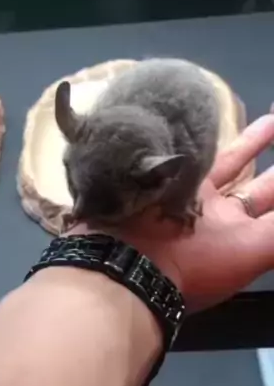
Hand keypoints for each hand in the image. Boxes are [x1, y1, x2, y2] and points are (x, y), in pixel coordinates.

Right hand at [71, 114, 273, 311]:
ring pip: (228, 166)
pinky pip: (189, 156)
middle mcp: (218, 220)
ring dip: (251, 143)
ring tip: (273, 118)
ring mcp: (189, 200)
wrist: (127, 267)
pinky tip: (215, 117)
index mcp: (241, 237)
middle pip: (259, 186)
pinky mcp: (161, 184)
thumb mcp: (254, 250)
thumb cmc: (195, 265)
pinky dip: (203, 141)